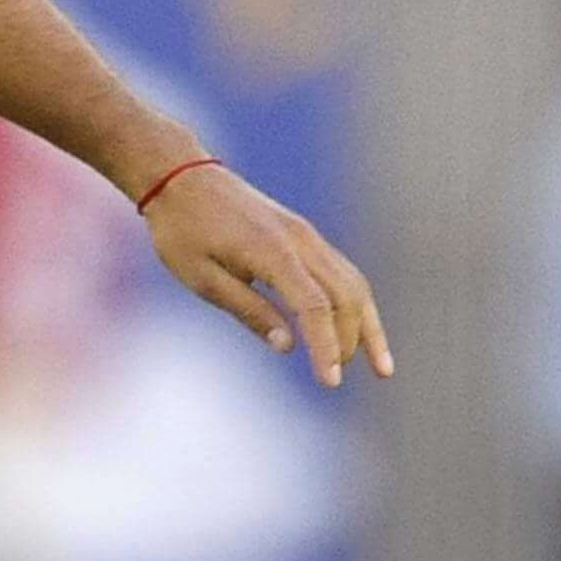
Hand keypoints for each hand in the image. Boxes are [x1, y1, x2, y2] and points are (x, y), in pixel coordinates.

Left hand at [143, 162, 394, 389]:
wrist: (181, 178)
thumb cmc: (183, 230)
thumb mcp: (202, 277)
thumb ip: (248, 309)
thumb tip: (288, 345)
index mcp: (273, 252)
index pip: (314, 307)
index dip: (326, 347)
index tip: (330, 382)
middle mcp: (301, 241)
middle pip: (345, 297)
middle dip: (348, 341)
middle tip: (334, 376)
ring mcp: (307, 235)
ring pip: (353, 283)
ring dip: (366, 325)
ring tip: (379, 365)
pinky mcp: (304, 236)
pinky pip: (341, 272)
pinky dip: (354, 303)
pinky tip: (358, 328)